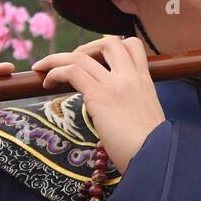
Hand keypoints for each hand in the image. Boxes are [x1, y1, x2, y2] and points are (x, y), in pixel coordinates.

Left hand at [31, 35, 164, 174]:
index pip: (132, 46)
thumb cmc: (153, 149)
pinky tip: (47, 84)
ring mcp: (115, 85)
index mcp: (145, 82)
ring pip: (80, 55)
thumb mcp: (148, 119)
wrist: (157, 158)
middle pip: (108, 42)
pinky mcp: (99, 96)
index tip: (97, 61)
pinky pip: (71, 72)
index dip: (111, 47)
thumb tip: (119, 118)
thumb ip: (134, 109)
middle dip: (85, 48)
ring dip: (57, 59)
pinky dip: (54, 72)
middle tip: (72, 64)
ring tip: (43, 70)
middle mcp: (131, 77)